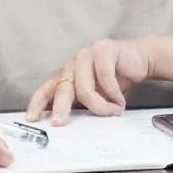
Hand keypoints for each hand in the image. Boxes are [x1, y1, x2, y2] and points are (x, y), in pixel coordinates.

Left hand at [26, 37, 154, 125]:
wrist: (140, 59)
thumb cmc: (115, 79)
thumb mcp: (94, 95)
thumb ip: (79, 104)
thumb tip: (63, 122)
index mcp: (66, 74)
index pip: (47, 88)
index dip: (38, 103)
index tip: (32, 118)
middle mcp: (73, 62)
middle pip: (63, 89)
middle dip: (61, 108)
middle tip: (60, 123)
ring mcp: (87, 54)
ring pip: (84, 87)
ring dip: (100, 105)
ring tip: (113, 111)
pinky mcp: (104, 49)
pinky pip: (105, 77)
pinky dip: (114, 94)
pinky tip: (120, 101)